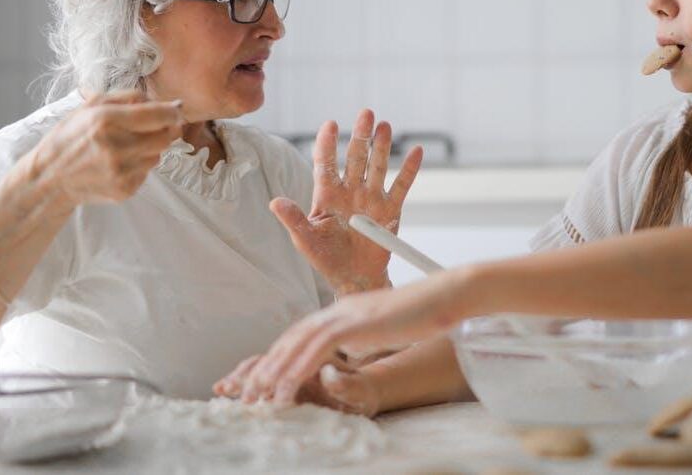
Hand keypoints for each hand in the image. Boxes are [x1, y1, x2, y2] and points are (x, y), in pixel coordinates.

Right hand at [28, 90, 182, 207]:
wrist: (50, 177)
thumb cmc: (70, 137)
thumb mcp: (91, 106)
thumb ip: (129, 97)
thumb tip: (166, 102)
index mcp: (106, 120)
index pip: (159, 115)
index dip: (173, 112)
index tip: (175, 110)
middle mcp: (116, 147)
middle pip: (166, 136)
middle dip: (165, 128)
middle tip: (154, 126)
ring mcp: (121, 172)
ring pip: (159, 154)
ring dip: (151, 147)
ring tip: (127, 145)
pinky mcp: (125, 189)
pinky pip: (147, 172)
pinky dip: (140, 164)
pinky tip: (120, 162)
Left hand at [215, 269, 472, 405]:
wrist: (444, 295)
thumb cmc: (422, 314)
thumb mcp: (384, 328)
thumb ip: (363, 337)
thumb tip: (351, 351)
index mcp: (343, 311)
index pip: (301, 334)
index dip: (279, 357)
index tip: (264, 381)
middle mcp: (338, 310)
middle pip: (291, 338)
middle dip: (267, 367)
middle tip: (247, 393)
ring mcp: (346, 314)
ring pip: (298, 343)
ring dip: (275, 371)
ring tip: (259, 396)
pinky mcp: (356, 322)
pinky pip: (318, 347)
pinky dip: (299, 367)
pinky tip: (287, 385)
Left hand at [270, 109, 422, 294]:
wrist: (355, 277)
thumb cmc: (326, 258)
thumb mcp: (305, 240)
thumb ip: (293, 220)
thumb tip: (274, 202)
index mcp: (327, 195)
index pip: (325, 164)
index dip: (327, 144)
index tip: (330, 124)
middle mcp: (350, 191)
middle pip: (355, 158)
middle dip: (360, 136)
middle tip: (365, 113)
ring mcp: (371, 199)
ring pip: (377, 166)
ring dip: (381, 146)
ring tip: (384, 126)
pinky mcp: (390, 210)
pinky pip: (401, 187)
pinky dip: (409, 170)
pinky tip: (416, 151)